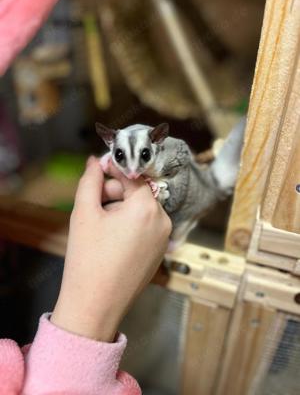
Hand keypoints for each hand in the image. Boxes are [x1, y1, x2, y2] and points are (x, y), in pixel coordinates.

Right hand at [51, 156, 171, 341]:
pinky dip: (129, 226)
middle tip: (92, 205)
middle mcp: (163, 221)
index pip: (133, 177)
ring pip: (140, 211)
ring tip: (98, 227)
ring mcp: (164, 239)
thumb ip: (90, 180)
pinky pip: (145, 228)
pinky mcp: (159, 253)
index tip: (99, 170)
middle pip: (138, 194)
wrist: (95, 306)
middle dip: (114, 194)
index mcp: (147, 209)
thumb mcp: (84, 213)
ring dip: (120, 210)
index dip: (113, 171)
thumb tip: (95, 161)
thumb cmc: (88, 258)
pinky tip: (110, 240)